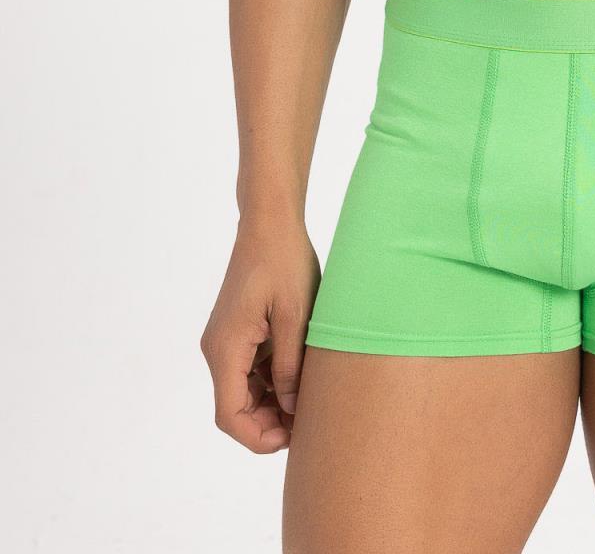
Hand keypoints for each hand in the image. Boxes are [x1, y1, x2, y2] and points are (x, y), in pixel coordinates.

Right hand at [200, 217, 320, 452]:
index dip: (258, 437)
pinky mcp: (235, 333)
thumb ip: (291, 366)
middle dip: (268, 423)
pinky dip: (270, 381)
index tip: (292, 438)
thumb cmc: (285, 262)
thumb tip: (292, 410)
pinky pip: (248, 370)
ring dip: (271, 403)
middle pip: (235, 408)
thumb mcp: (296, 317)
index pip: (230, 416)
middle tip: (308, 421)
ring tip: (309, 399)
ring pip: (242, 391)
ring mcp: (224, 340)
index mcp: (226, 348)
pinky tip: (299, 376)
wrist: (269, 223)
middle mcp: (217, 349)